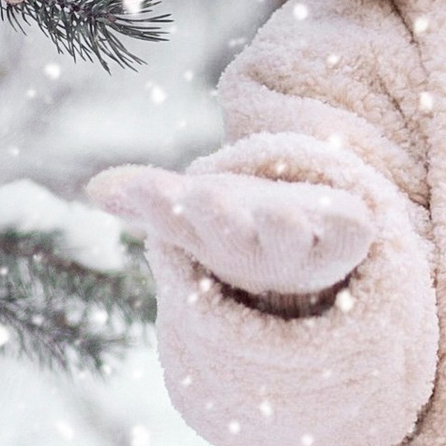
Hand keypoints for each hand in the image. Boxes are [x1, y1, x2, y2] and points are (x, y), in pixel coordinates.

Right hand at [86, 165, 375, 306]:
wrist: (309, 258)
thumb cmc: (241, 226)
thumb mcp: (193, 208)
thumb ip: (149, 197)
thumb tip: (94, 188)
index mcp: (211, 236)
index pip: (180, 221)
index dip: (161, 205)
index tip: (143, 188)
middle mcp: (252, 248)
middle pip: (231, 236)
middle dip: (218, 218)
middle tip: (204, 199)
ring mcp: (299, 247)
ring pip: (288, 239)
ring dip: (282, 228)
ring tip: (277, 212)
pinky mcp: (344, 240)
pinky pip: (350, 237)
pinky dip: (351, 228)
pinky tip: (351, 219)